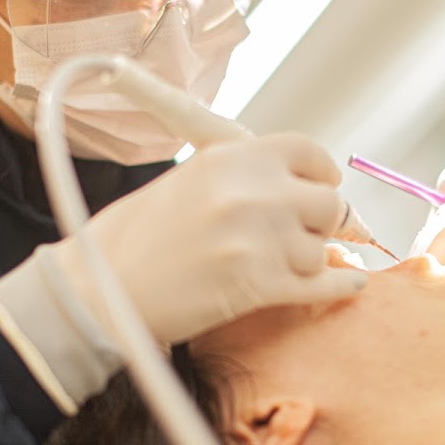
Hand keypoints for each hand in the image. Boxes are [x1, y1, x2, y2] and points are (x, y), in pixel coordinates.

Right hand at [90, 133, 367, 342]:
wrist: (97, 293)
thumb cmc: (129, 243)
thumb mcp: (185, 184)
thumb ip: (240, 180)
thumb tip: (292, 190)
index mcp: (229, 159)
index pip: (307, 152)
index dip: (321, 174)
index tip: (321, 187)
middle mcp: (251, 191)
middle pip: (327, 203)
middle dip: (321, 222)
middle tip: (308, 235)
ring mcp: (259, 238)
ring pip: (321, 248)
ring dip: (310, 261)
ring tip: (284, 268)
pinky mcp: (260, 284)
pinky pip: (322, 284)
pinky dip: (338, 287)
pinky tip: (347, 285)